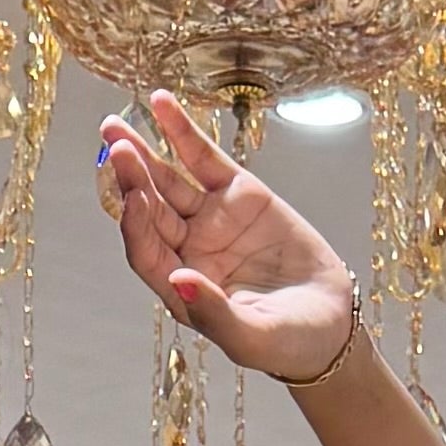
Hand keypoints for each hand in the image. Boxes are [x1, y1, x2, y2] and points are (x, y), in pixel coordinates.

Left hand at [94, 90, 358, 382]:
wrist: (330, 323)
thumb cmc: (287, 341)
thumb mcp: (252, 337)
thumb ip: (213, 313)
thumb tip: (178, 281)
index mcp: (179, 288)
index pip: (146, 252)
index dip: (137, 225)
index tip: (135, 197)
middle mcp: (187, 250)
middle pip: (149, 211)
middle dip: (131, 179)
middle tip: (117, 146)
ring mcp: (210, 219)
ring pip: (168, 181)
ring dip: (143, 153)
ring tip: (115, 124)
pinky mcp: (237, 194)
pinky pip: (203, 158)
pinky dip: (182, 132)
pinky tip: (162, 104)